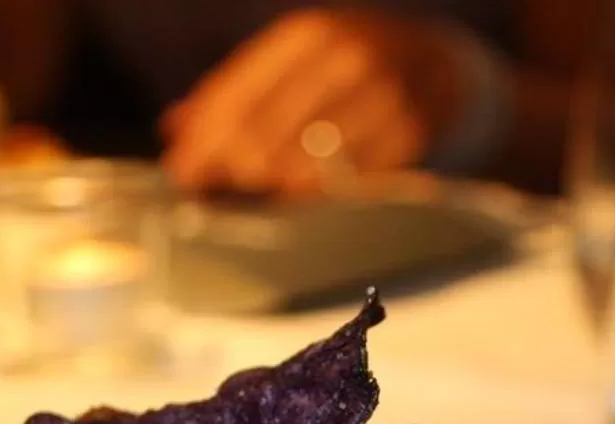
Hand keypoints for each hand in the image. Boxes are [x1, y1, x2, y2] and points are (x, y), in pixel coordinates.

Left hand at [161, 9, 466, 196]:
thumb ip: (235, 89)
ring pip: (304, 168)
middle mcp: (347, 59)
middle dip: (233, 171)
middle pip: (265, 138)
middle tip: (215, 192)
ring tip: (261, 193)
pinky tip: (303, 197)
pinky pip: (345, 186)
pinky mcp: (410, 135)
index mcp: (309, 34)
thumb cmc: (346, 65)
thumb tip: (176, 129)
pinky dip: (318, 198)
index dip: (205, 143)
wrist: (438, 63)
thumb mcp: (293, 57)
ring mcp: (383, 97)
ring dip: (272, 190)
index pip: (240, 98)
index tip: (182, 174)